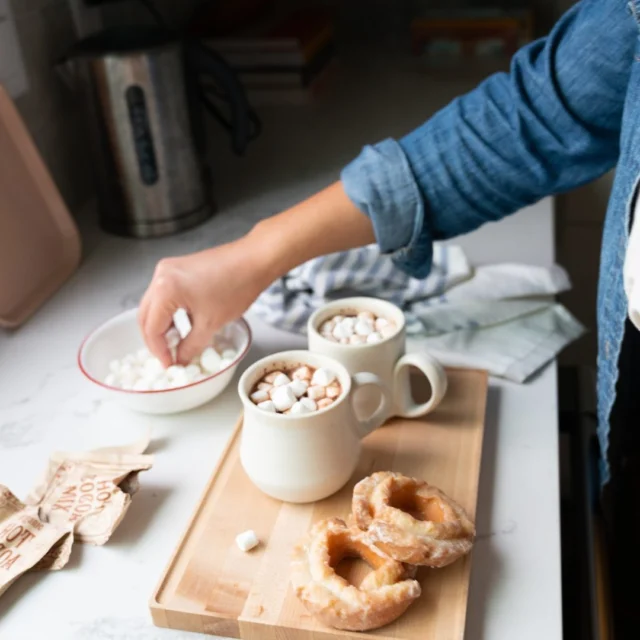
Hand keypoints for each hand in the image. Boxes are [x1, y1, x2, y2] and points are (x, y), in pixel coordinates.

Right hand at [138, 237, 270, 365]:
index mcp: (165, 289)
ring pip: (154, 305)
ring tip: (177, 343)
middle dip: (155, 339)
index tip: (169, 364)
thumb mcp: (210, 324)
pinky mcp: (178, 267)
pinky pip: (165, 294)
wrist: (254, 261)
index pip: (151, 328)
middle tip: (168, 356)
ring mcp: (168, 269)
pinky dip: (170, 312)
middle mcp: (160, 276)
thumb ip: (190, 346)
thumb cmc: (236, 287)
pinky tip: (183, 325)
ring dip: (162, 325)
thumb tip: (179, 359)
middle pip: (146, 315)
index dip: (159, 351)